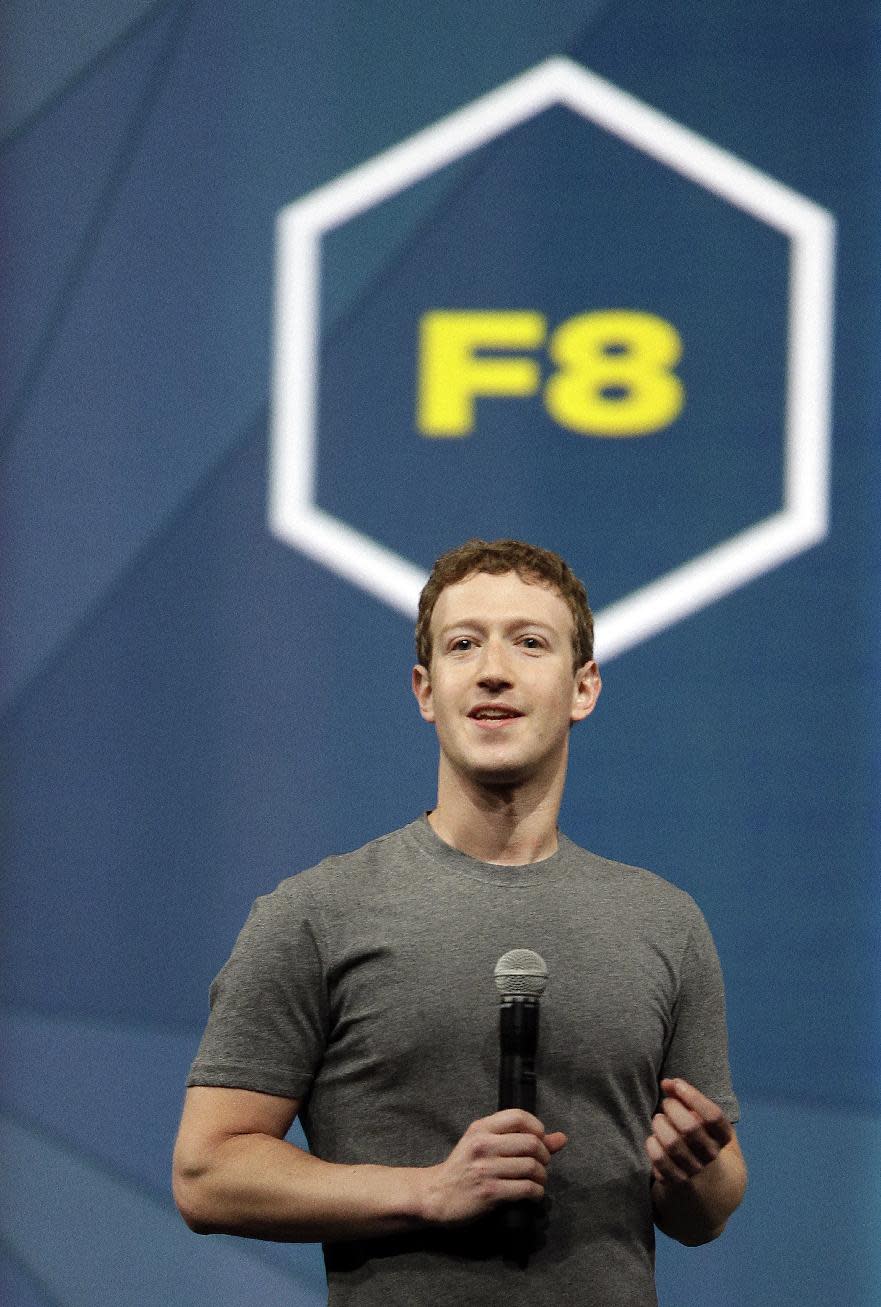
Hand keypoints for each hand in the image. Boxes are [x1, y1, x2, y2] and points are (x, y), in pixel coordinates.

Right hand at [417, 1109, 566, 1225]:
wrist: (436, 1195)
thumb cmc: (463, 1167)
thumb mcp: (485, 1145)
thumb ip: (520, 1138)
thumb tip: (561, 1138)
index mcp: (481, 1128)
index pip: (519, 1117)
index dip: (537, 1128)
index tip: (539, 1141)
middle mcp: (483, 1145)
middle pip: (530, 1143)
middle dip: (544, 1156)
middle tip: (540, 1165)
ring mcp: (486, 1169)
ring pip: (531, 1167)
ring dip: (542, 1176)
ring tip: (537, 1180)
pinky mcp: (489, 1192)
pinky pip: (526, 1188)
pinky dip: (536, 1192)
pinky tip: (532, 1194)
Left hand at [645, 1078, 731, 1187]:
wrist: (704, 1179)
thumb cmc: (699, 1135)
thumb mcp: (701, 1116)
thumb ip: (685, 1096)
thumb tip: (666, 1083)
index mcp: (723, 1136)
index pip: (713, 1116)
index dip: (693, 1096)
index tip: (677, 1084)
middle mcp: (711, 1154)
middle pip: (690, 1127)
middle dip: (672, 1108)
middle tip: (666, 1104)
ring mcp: (695, 1169)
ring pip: (673, 1144)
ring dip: (660, 1125)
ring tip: (658, 1119)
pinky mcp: (677, 1180)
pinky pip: (660, 1161)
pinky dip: (652, 1145)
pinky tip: (653, 1139)